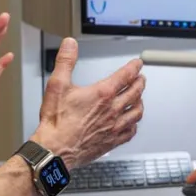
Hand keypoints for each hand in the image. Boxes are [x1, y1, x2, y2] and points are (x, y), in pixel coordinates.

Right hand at [31, 37, 144, 168]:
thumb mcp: (57, 85)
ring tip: (139, 98)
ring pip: (137, 112)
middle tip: (141, 78)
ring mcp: (114, 126)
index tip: (137, 64)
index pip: (125, 75)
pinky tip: (131, 124)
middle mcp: (112, 110)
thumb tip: (70, 45)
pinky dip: (134, 125)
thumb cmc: (56, 121)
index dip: (134, 67)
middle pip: (135, 93)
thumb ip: (65, 61)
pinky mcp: (112, 142)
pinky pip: (130, 132)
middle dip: (140, 82)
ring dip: (140, 102)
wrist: (55, 150)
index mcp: (102, 94)